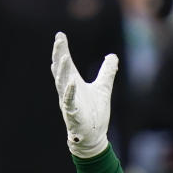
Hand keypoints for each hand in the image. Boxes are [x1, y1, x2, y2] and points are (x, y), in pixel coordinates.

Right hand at [51, 31, 117, 158]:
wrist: (94, 137)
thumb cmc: (95, 113)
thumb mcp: (103, 89)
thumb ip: (107, 72)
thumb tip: (113, 56)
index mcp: (74, 83)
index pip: (66, 64)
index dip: (62, 50)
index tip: (60, 35)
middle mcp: (68, 91)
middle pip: (61, 70)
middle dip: (59, 55)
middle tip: (58, 40)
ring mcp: (69, 103)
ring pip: (62, 84)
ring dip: (62, 71)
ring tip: (63, 57)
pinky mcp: (73, 115)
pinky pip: (69, 102)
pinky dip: (70, 93)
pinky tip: (72, 83)